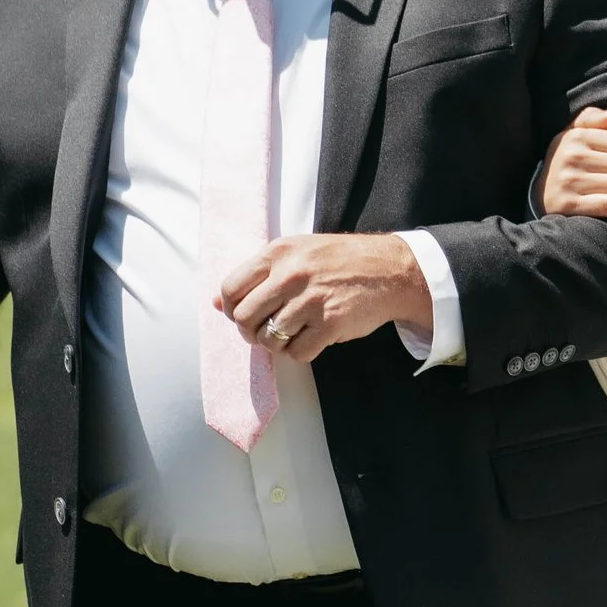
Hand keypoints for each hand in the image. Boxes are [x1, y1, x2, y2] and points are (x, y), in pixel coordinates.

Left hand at [220, 232, 430, 362]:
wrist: (390, 269)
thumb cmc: (339, 260)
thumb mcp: (296, 253)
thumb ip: (258, 274)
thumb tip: (216, 303)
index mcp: (278, 253)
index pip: (230, 288)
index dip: (230, 309)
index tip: (241, 315)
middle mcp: (291, 275)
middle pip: (244, 318)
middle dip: (249, 331)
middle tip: (263, 331)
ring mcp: (311, 301)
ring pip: (269, 339)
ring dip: (276, 343)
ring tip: (291, 332)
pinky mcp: (330, 325)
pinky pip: (296, 353)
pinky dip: (299, 351)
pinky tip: (310, 338)